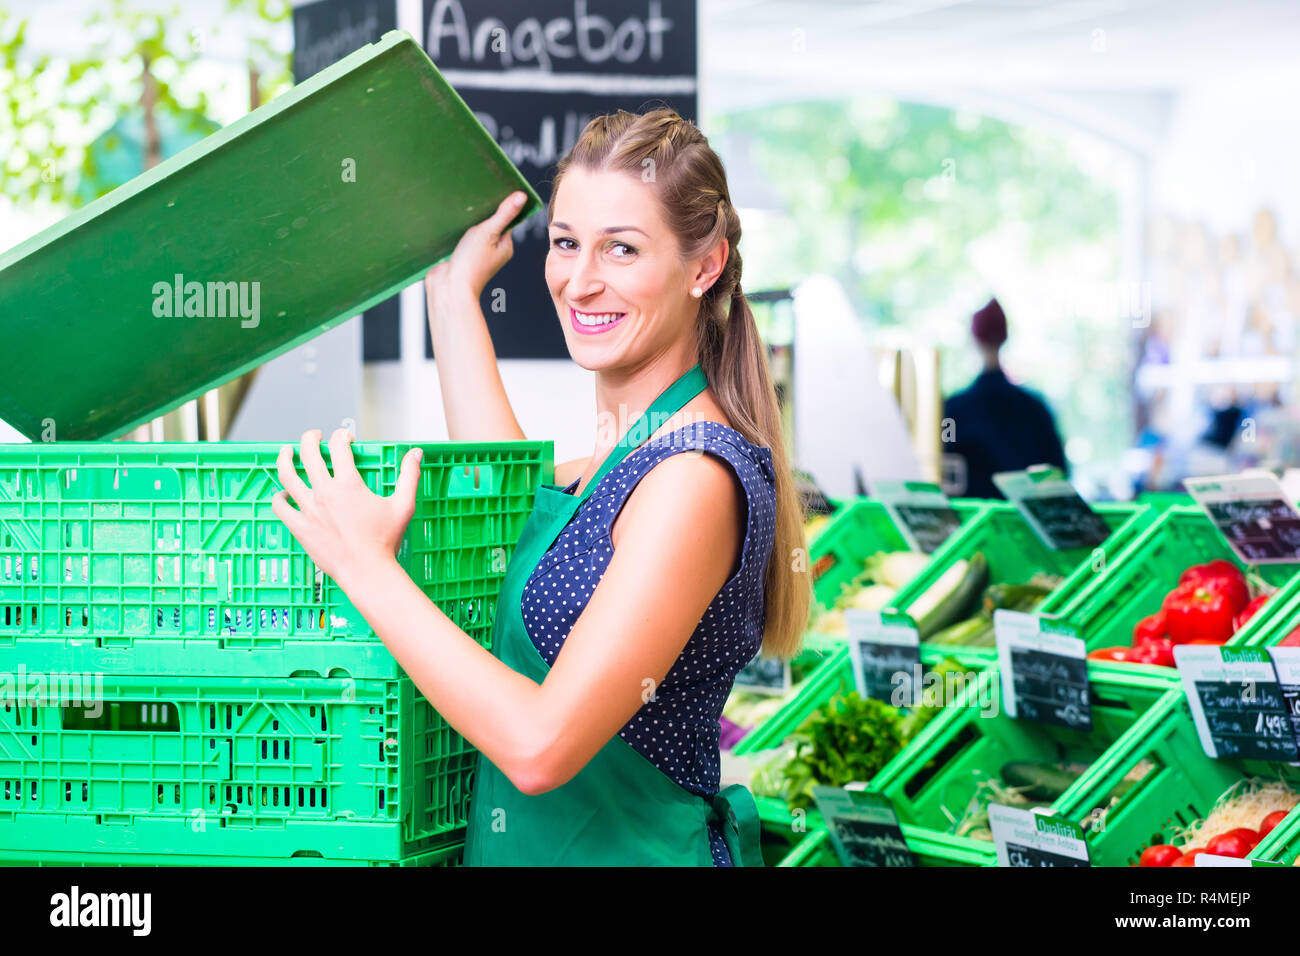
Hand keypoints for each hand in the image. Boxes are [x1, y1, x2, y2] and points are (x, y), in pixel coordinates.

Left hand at [271, 429, 422, 588]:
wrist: (366, 571)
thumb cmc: (385, 541)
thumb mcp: (403, 505)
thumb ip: (409, 476)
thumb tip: (416, 454)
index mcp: (348, 485)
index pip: (339, 447)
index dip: (342, 436)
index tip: (346, 437)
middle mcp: (324, 492)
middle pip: (308, 454)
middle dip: (310, 439)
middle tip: (314, 436)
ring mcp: (308, 509)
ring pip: (287, 475)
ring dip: (285, 459)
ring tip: (286, 452)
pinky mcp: (299, 526)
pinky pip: (280, 507)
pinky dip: (278, 496)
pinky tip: (282, 493)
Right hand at [425, 190, 526, 307]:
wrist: (449, 287)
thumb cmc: (471, 263)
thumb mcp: (488, 232)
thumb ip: (504, 214)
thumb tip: (522, 196)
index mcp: (505, 246)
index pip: (507, 220)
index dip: (500, 206)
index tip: (492, 192)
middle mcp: (494, 251)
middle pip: (490, 225)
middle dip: (483, 214)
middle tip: (474, 200)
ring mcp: (478, 255)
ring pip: (475, 232)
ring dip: (469, 223)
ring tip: (462, 211)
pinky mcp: (462, 257)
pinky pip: (463, 239)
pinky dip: (458, 231)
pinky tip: (452, 225)